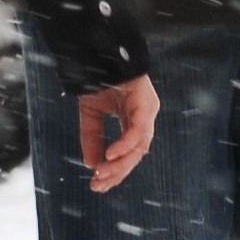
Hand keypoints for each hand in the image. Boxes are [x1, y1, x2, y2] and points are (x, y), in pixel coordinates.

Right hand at [77, 74, 158, 193]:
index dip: (114, 171)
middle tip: (98, 185)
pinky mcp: (145, 104)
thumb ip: (92, 138)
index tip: (97, 185)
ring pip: (139, 147)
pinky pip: (137, 131)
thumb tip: (92, 165)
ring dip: (120, 164)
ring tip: (102, 173)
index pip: (128, 154)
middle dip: (117, 173)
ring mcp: (147, 111)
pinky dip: (125, 145)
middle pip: (135, 155)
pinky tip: (110, 156)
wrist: (99, 54)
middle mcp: (144, 119)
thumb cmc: (99, 79)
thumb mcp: (91, 114)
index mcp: (134, 121)